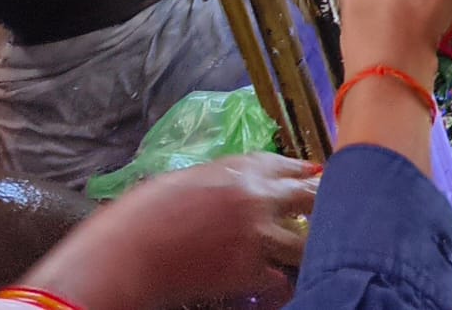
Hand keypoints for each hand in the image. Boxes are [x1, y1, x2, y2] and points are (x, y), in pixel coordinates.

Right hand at [16, 153, 318, 309]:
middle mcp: (257, 197)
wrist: (125, 254)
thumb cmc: (142, 215)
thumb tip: (239, 184)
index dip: (304, 174)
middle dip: (320, 205)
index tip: (315, 179)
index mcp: (240, 169)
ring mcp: (258, 234)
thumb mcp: (186, 180)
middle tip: (326, 214)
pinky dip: (283, 284)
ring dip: (306, 247)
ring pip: (306, 241)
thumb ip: (222, 179)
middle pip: (312, 197)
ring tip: (308, 253)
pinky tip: (279, 285)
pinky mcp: (251, 269)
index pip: (289, 166)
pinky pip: (283, 279)